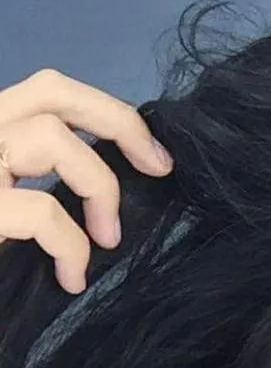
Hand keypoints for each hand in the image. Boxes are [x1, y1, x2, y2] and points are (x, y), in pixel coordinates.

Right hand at [0, 68, 173, 293]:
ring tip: (107, 238)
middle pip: (52, 90)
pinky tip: (72, 276)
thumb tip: (109, 192)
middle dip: (119, 123)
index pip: (47, 91)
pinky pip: (40, 210)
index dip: (106, 112)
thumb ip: (38, 181)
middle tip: (158, 167)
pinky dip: (71, 244)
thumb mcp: (9, 207)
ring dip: (99, 187)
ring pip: (50, 136)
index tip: (150, 153)